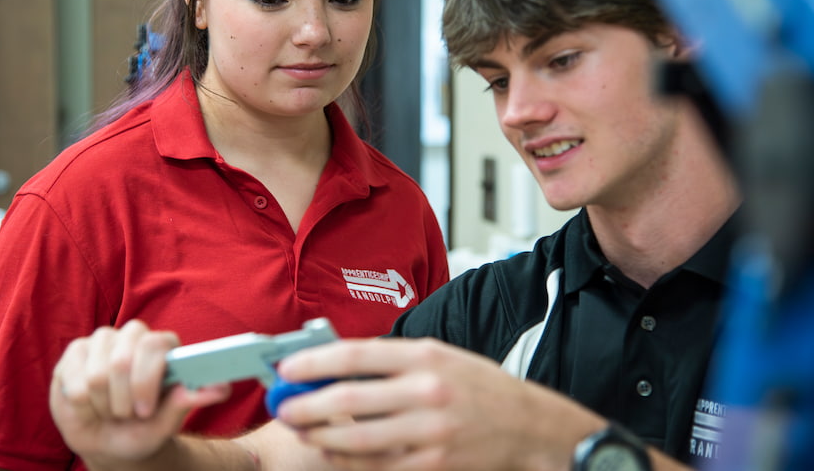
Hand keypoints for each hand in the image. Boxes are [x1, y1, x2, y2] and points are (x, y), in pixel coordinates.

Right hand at [50, 319, 230, 468]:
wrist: (109, 441)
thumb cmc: (143, 429)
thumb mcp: (166, 422)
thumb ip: (187, 401)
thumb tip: (222, 388)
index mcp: (163, 346)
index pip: (155, 345)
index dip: (146, 381)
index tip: (145, 411)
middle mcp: (134, 335)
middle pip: (122, 360)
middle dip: (123, 400)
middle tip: (127, 415)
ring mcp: (102, 340)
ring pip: (96, 374)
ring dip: (103, 405)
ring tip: (110, 410)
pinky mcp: (75, 352)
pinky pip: (74, 382)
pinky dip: (82, 405)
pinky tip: (88, 405)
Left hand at [274, 338, 604, 470]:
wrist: (529, 425)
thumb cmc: (480, 387)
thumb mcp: (440, 356)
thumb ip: (393, 359)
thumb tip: (338, 364)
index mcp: (425, 356)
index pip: (355, 354)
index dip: (314, 362)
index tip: (287, 368)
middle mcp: (426, 391)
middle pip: (348, 400)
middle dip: (306, 405)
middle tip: (283, 407)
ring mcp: (430, 431)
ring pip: (358, 440)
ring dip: (321, 437)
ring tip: (303, 431)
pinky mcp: (434, 464)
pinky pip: (379, 467)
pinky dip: (350, 462)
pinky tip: (335, 454)